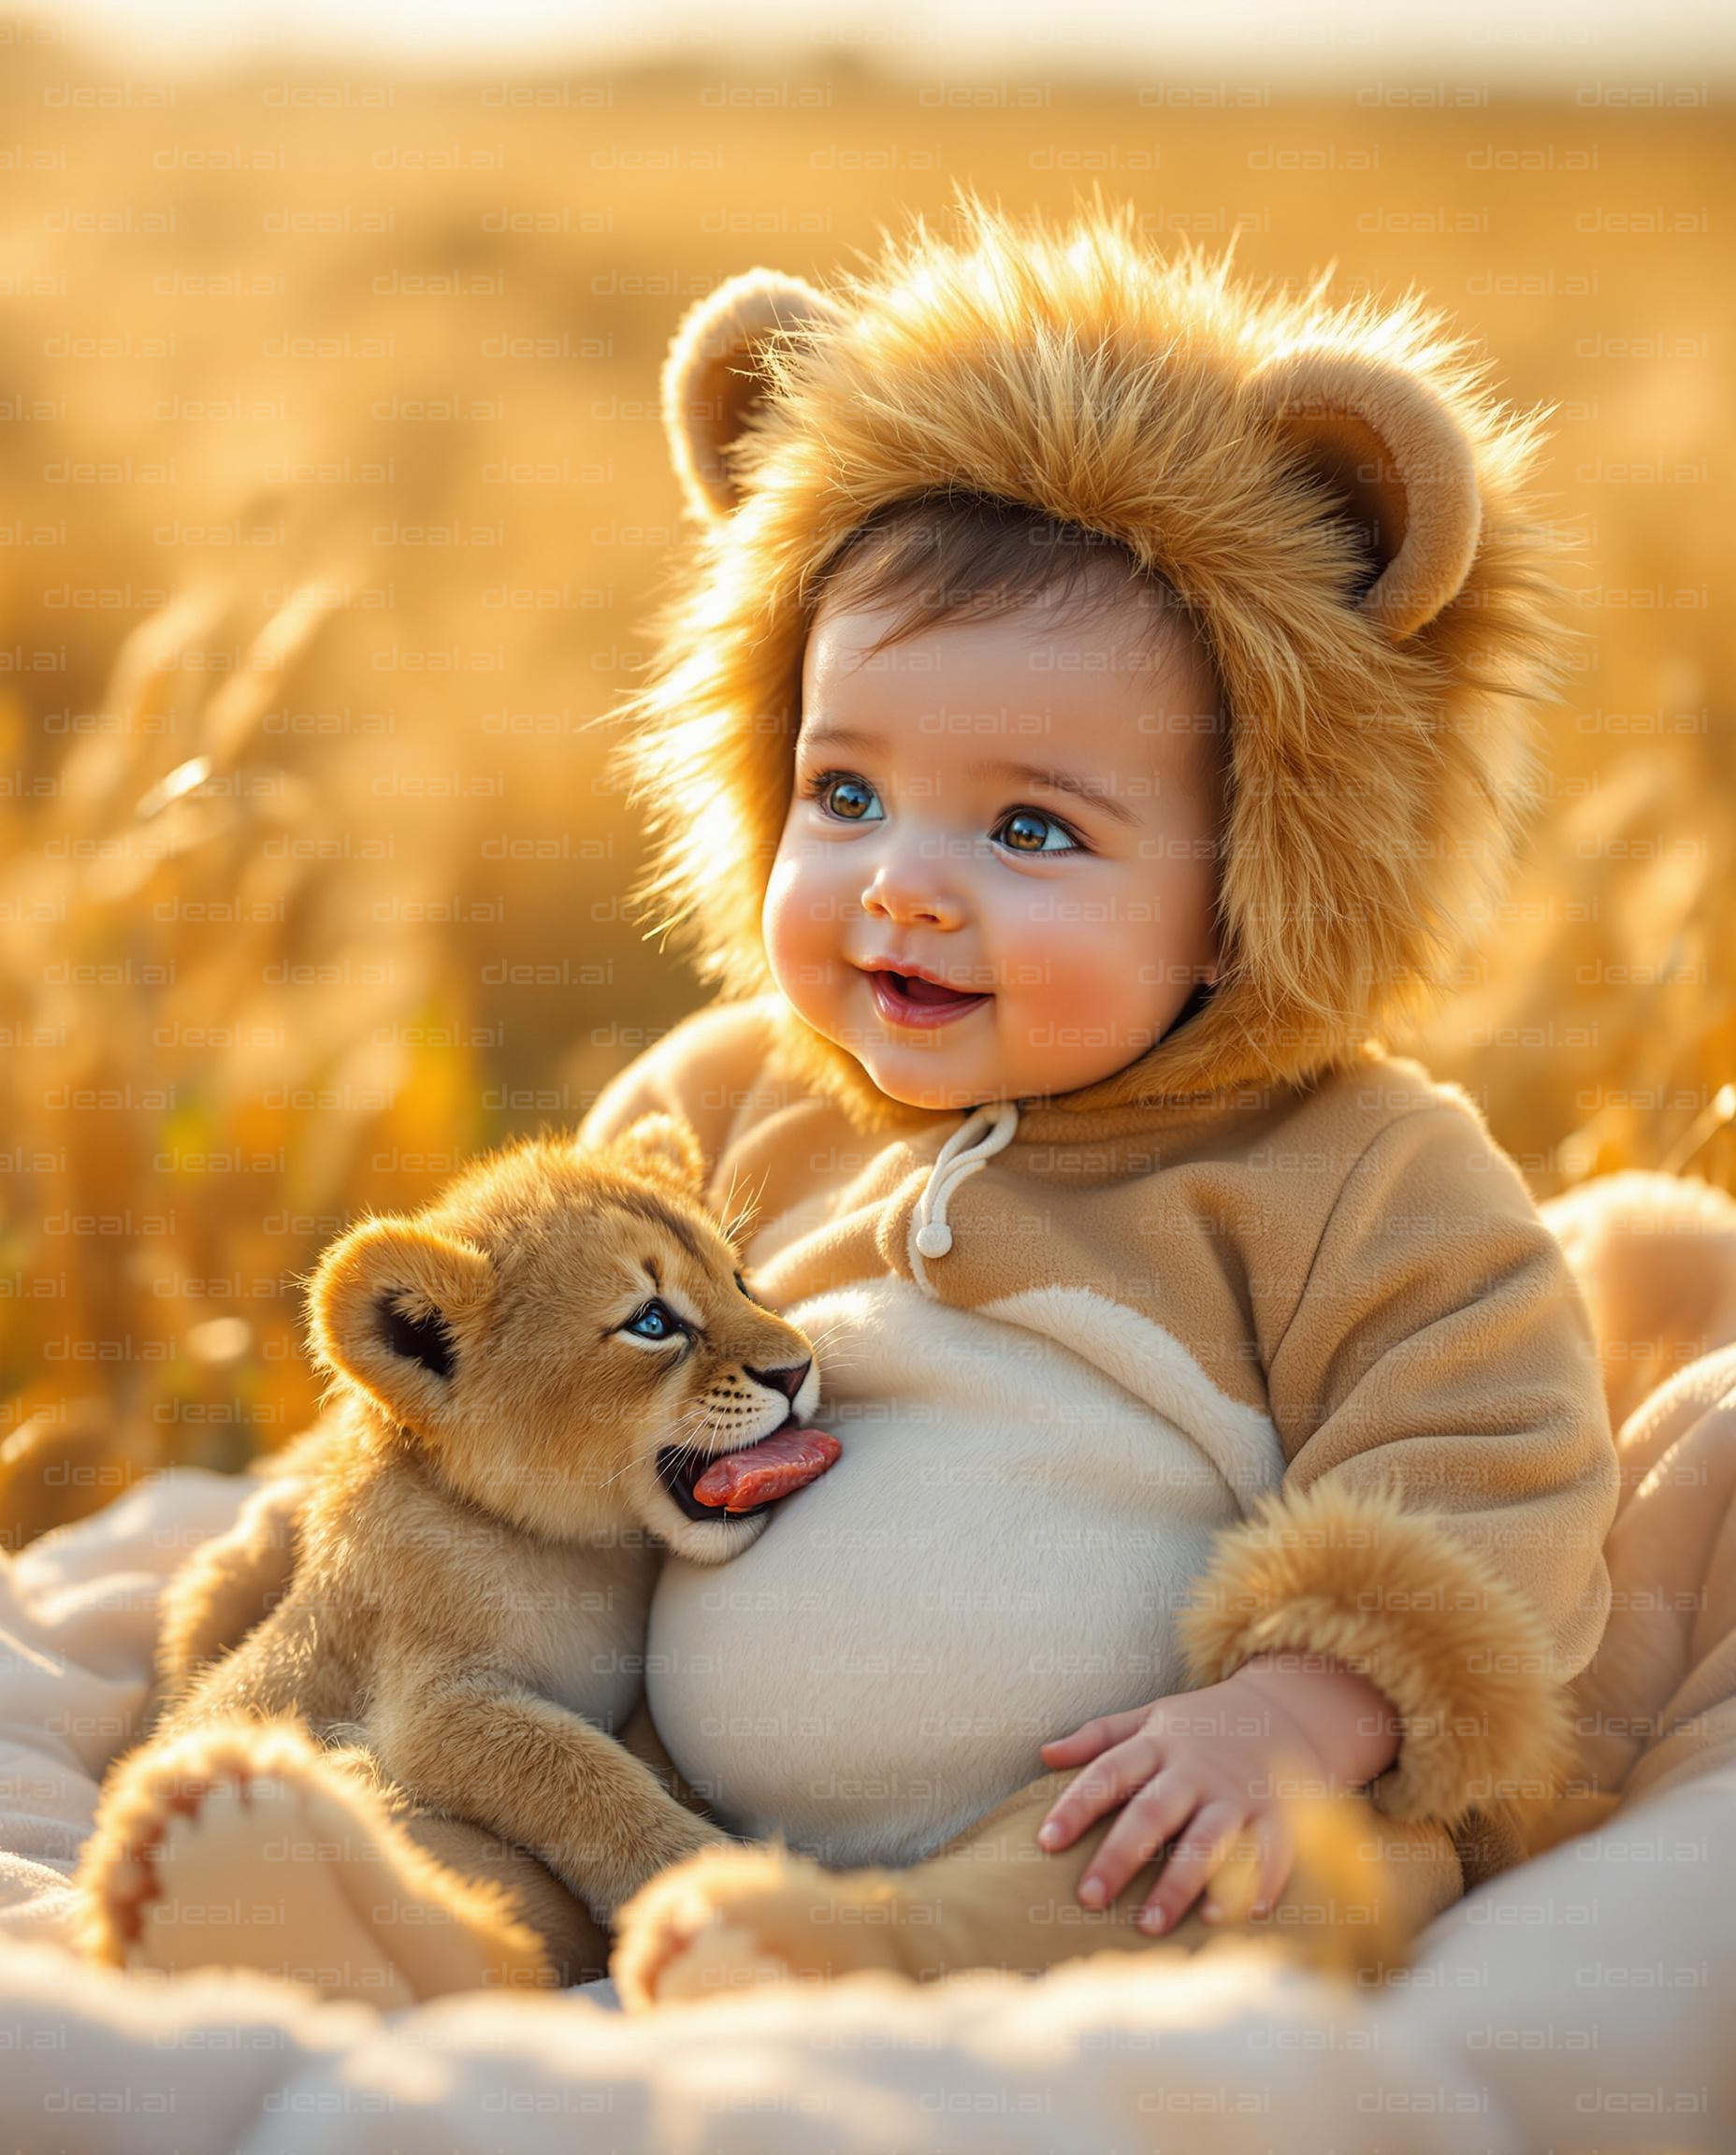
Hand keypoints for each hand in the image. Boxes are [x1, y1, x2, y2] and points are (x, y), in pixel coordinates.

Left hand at [1035, 1656, 1399, 1935]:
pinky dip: (1260, 1882)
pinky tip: (1242, 1915)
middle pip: (1152, 1814)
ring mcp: (1238, 1794)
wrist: (1285, 1709)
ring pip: (1206, 1841)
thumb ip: (1098, 1736)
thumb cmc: (1201, 1725)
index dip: (1077, 1806)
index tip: (1045, 1842)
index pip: (1109, 1773)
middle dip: (1120, 1856)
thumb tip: (1044, 1753)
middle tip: (1089, 1898)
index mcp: (1159, 1745)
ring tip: (1150, 1925)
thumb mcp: (1150, 1716)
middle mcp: (1196, 1771)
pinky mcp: (1278, 1815)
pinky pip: (1271, 1852)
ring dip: (1179, 1884)